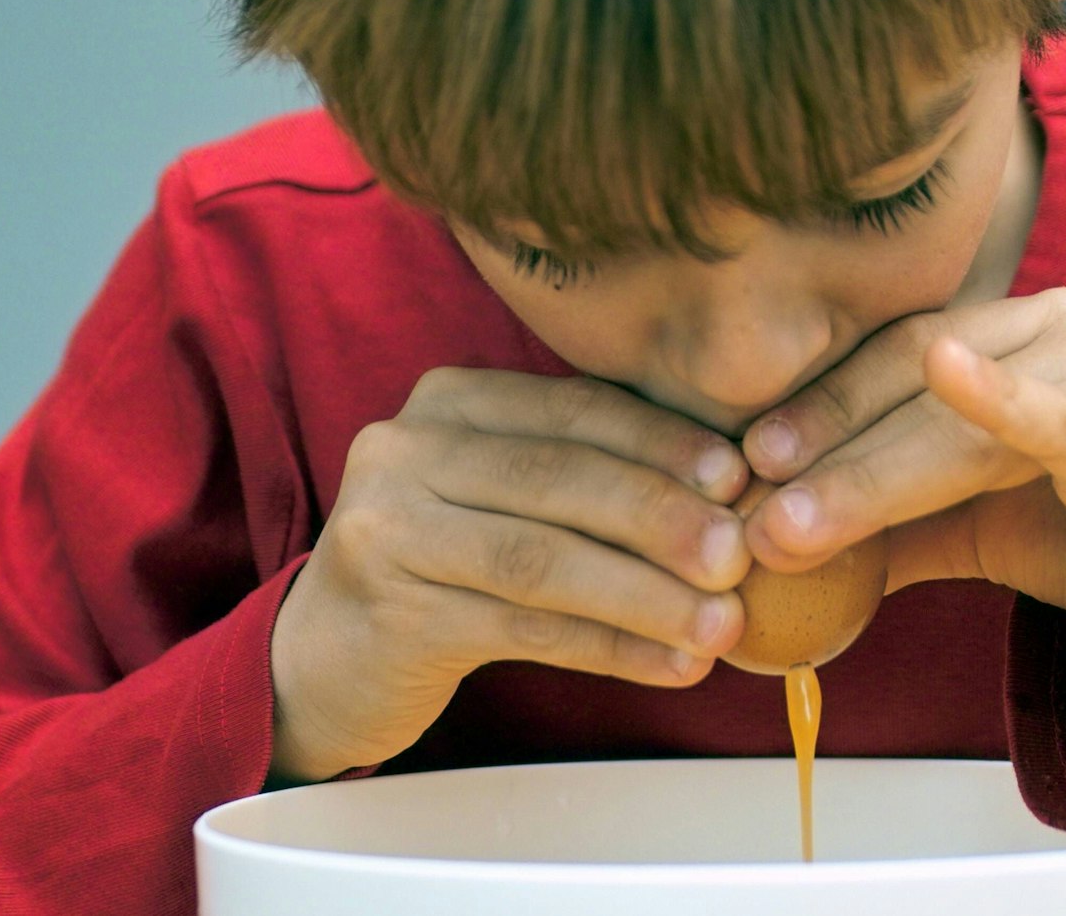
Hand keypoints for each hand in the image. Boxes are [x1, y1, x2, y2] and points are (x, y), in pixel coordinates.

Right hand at [269, 370, 751, 783]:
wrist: (323, 656)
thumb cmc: (448, 567)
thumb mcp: (503, 496)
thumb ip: (590, 478)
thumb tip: (735, 491)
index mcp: (450, 400)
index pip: (574, 409)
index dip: (662, 442)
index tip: (741, 477)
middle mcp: (406, 447)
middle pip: (559, 478)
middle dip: (660, 517)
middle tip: (739, 556)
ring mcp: (387, 528)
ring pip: (542, 559)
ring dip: (644, 595)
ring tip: (720, 625)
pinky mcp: (390, 611)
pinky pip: (523, 630)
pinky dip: (608, 648)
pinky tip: (669, 666)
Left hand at [738, 288, 1065, 674]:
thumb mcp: (973, 523)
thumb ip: (887, 520)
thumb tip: (769, 543)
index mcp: (1026, 330)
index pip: (899, 355)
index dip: (819, 403)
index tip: (741, 457)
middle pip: (921, 381)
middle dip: (828, 445)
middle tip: (747, 496)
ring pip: (968, 425)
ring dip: (874, 475)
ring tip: (794, 524)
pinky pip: (1064, 419)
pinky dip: (1003, 399)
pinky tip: (948, 373)